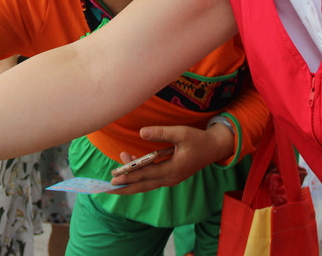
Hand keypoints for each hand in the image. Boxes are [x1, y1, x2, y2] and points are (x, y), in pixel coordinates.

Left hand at [108, 123, 233, 194]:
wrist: (214, 148)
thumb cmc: (198, 139)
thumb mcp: (181, 133)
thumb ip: (161, 133)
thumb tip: (141, 133)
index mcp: (173, 169)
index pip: (146, 175)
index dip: (129, 176)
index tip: (114, 177)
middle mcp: (170, 178)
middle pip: (143, 186)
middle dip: (125, 187)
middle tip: (107, 188)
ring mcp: (171, 179)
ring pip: (147, 184)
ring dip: (131, 181)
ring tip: (116, 172)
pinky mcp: (171, 176)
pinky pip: (152, 180)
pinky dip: (140, 177)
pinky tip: (131, 166)